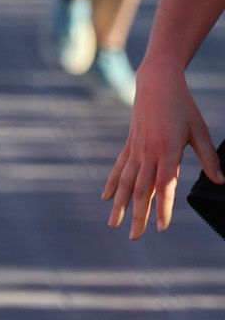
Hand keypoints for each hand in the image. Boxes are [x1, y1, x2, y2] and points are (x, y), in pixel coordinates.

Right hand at [103, 62, 223, 238]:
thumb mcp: (200, 131)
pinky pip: (119, 168)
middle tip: (135, 237)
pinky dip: (112, 185)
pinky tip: (106, 199)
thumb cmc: (183, 106)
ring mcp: (136, 149)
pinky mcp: (130, 145)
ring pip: (125, 182)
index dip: (164, 208)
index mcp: (167, 151)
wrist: (157, 82)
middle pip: (141, 190)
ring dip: (119, 205)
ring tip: (113, 224)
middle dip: (137, 215)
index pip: (165, 186)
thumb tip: (220, 180)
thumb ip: (209, 158)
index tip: (162, 228)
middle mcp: (148, 153)